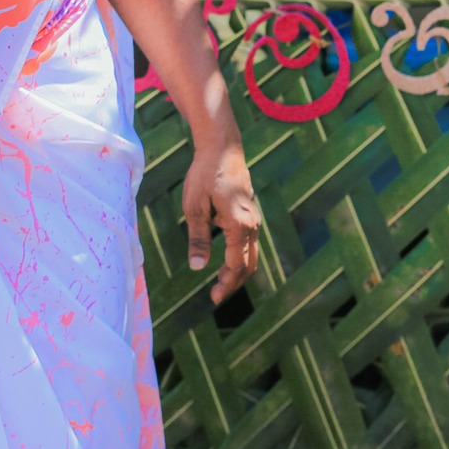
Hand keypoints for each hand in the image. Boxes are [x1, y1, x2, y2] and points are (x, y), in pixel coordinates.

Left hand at [183, 131, 260, 304]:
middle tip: (215, 295)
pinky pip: (249, 243)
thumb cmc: (205, 176)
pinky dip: (239, 258)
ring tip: (218, 282)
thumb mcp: (194, 208)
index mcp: (239, 225)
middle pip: (250, 263)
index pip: (237, 264)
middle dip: (235, 282)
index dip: (227, 284)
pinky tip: (224, 261)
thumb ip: (198, 238)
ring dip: (237, 271)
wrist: (223, 149)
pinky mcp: (249, 214)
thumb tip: (198, 267)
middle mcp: (252, 225)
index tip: (213, 298)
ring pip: (251, 254)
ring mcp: (253, 219)